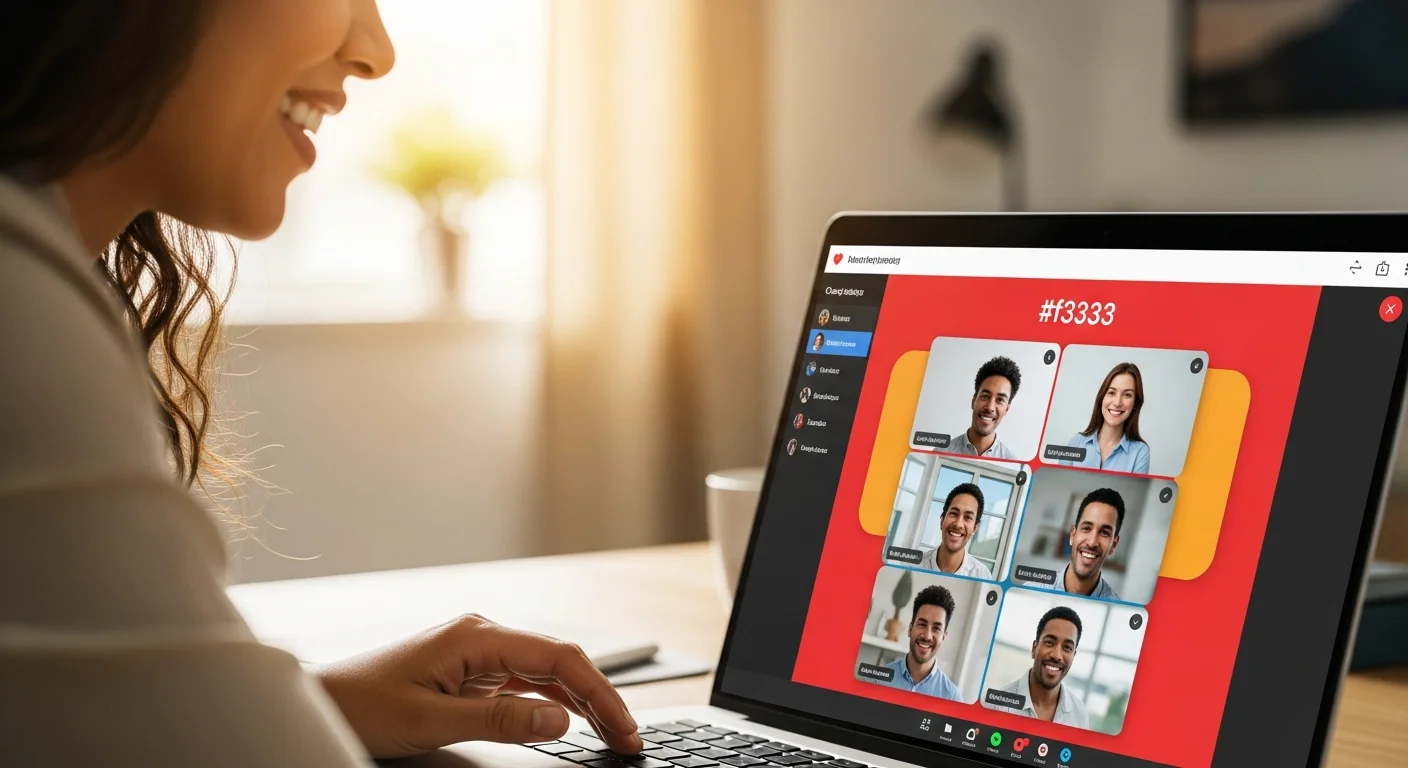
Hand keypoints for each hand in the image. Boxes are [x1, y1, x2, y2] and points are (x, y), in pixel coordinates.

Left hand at [313, 614, 643, 758]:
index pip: (558, 657)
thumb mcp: (430, 720)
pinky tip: (573, 721)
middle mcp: (484, 636)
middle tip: (629, 739)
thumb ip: (499, 720)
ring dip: (582, 702)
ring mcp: (479, 653)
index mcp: (477, 636)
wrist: (319, 700)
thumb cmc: (360, 703)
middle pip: (561, 662)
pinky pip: (527, 684)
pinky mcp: (472, 672)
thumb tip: (559, 721)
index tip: (623, 726)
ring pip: (549, 673)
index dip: (599, 692)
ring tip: (612, 734)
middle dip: (601, 699)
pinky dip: (555, 703)